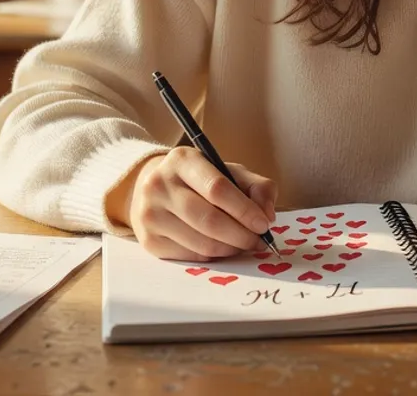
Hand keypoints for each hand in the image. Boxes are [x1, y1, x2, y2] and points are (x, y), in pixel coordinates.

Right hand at [118, 147, 277, 259]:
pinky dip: (213, 257)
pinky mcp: (148, 241)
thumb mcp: (229, 171)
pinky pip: (190, 257)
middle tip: (258, 242)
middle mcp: (159, 185)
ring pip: (200, 243)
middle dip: (240, 235)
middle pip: (209, 220)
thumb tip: (268, 215)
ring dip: (230, 249)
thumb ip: (257, 187)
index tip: (264, 224)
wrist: (155, 188)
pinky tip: (221, 248)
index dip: (244, 209)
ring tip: (243, 245)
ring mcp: (150, 214)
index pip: (217, 188)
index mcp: (182, 160)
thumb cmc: (200, 179)